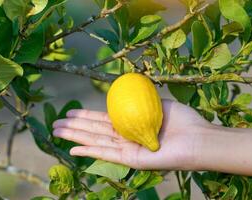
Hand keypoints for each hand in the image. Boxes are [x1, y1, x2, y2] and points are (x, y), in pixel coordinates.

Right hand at [53, 99, 209, 169]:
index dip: (86, 116)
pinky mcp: (131, 160)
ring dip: (75, 137)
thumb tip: (126, 91)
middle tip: (55, 123)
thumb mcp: (157, 103)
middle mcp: (126, 137)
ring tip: (56, 131)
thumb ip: (139, 100)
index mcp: (132, 123)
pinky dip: (89, 151)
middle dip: (75, 127)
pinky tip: (73, 149)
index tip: (71, 112)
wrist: (197, 138)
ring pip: (96, 141)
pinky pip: (106, 154)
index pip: (103, 120)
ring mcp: (127, 149)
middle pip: (95, 131)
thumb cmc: (182, 120)